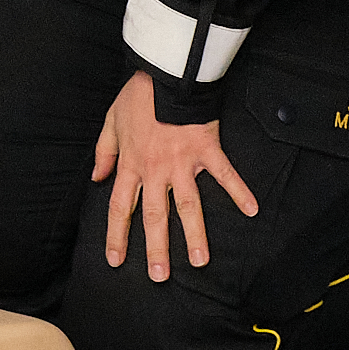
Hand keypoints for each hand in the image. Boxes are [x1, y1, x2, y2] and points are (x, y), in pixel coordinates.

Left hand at [92, 72, 258, 281]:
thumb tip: (97, 178)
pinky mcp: (207, 150)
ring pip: (188, 206)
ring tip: (200, 262)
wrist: (167, 72)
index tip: (116, 261)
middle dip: (156, 248)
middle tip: (159, 276)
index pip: (120, 207)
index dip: (117, 235)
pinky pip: (225, 175)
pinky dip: (239, 192)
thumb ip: (104, 152)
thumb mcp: (111, 121)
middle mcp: (156, 170)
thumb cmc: (138, 95)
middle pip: (154, 216)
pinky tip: (251, 211)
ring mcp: (183, 163)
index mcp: (131, 164)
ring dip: (194, 235)